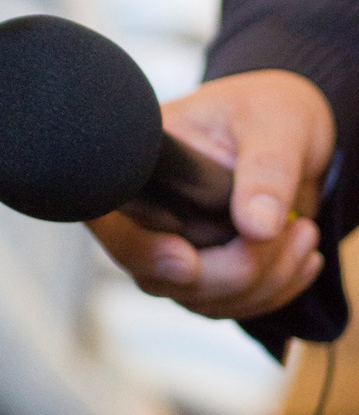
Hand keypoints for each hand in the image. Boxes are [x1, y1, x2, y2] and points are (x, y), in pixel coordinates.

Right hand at [90, 69, 334, 319]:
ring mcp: (167, 247)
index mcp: (139, 164)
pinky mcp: (199, 272)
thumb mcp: (275, 123)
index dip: (139, 248)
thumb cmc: (269, 109)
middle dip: (234, 270)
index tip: (186, 261)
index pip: (110, 218)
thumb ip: (266, 169)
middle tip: (295, 230)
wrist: (289, 134)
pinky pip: (225, 304)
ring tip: (305, 232)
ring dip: (263, 281)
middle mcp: (141, 212)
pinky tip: (302, 257)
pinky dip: (271, 291)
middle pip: (159, 274)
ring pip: (198, 297)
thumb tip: (256, 227)